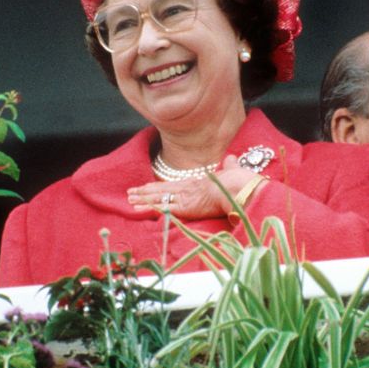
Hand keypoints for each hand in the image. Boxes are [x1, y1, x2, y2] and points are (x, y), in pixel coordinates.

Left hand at [127, 155, 263, 219]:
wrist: (240, 188)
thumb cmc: (240, 182)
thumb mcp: (233, 172)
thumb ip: (230, 166)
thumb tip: (231, 159)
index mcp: (198, 182)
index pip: (174, 185)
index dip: (160, 186)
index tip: (149, 186)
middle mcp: (188, 188)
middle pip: (162, 189)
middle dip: (145, 190)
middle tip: (131, 191)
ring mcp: (184, 197)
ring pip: (157, 197)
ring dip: (142, 198)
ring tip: (129, 198)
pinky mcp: (184, 207)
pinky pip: (161, 208)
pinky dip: (147, 208)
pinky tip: (135, 209)